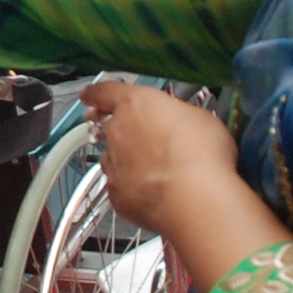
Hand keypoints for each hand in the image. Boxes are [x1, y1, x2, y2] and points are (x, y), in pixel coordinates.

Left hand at [83, 77, 283, 291]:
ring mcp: (114, 165)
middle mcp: (117, 132)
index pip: (104, 92)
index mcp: (135, 105)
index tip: (89, 95)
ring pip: (114, 159)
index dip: (95, 93)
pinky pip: (120, 188)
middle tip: (147, 140)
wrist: (196, 199)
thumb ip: (178, 115)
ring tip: (157, 171)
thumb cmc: (202, 155)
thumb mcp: (199, 117)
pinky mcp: (117, 196)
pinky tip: (156, 193)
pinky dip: (133, 189)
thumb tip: (180, 121)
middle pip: (110, 128)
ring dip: (128, 162)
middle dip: (123, 132)